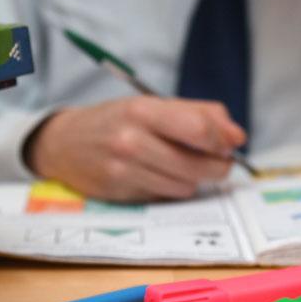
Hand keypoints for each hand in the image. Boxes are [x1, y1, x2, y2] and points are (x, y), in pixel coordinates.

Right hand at [26, 96, 246, 201]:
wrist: (63, 143)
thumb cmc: (115, 120)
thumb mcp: (151, 105)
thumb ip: (198, 114)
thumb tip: (237, 136)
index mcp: (143, 110)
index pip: (199, 130)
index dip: (223, 140)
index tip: (230, 143)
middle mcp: (132, 141)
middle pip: (199, 164)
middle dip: (217, 165)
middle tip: (218, 160)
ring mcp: (125, 170)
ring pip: (186, 185)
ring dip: (192, 178)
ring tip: (179, 164)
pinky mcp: (121, 194)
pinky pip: (166, 196)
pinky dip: (171, 188)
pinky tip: (157, 175)